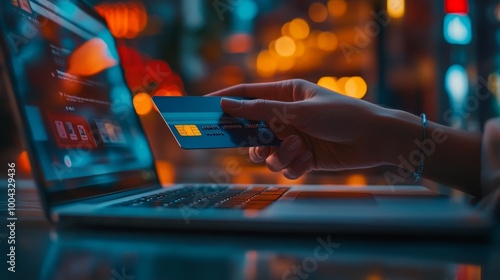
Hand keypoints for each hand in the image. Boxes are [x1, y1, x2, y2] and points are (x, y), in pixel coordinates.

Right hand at [208, 79, 390, 178]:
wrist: (374, 140)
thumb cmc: (341, 115)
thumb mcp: (298, 110)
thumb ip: (261, 110)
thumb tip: (227, 103)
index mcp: (285, 95)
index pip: (247, 94)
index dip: (225, 99)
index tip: (203, 108)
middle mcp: (285, 116)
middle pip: (252, 130)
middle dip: (255, 142)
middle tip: (261, 145)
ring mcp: (293, 138)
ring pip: (265, 154)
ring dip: (278, 156)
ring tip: (298, 150)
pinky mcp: (302, 158)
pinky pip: (283, 167)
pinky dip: (293, 166)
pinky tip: (308, 160)